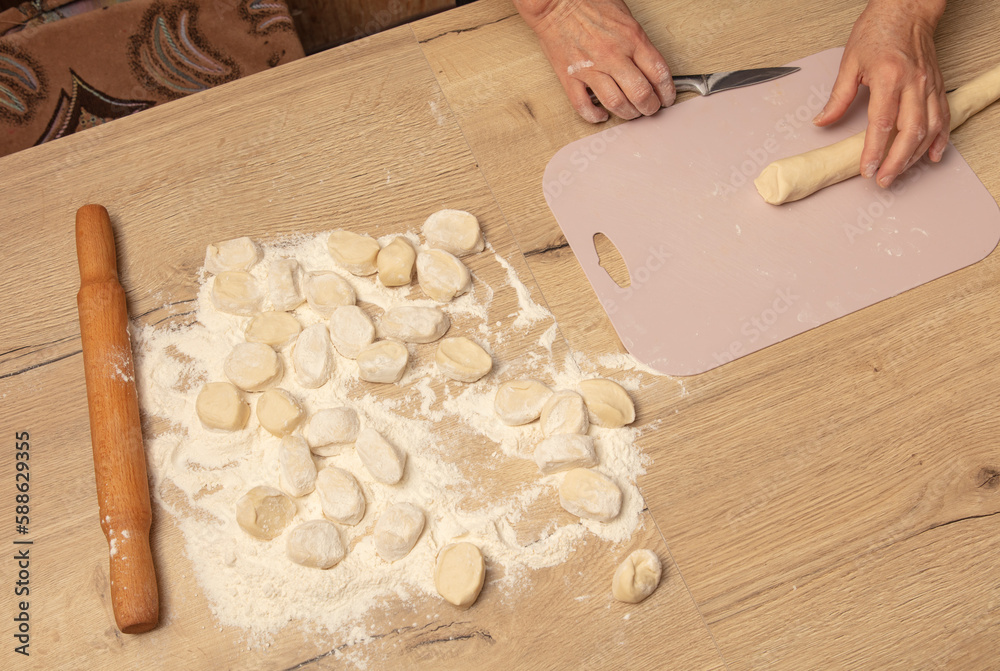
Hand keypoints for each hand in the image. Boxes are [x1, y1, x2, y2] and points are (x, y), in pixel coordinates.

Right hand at [513, 0, 674, 122]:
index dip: (667, 92)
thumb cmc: (589, 3)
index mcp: (632, 38)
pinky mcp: (570, 77)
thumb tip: (650, 66)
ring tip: (630, 113)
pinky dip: (594, 116)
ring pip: (616, 103)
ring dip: (627, 113)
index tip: (666, 98)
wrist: (555, 1)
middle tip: (650, 109)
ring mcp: (591, 68)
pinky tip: (601, 114)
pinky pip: (584, 106)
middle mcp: (613, 55)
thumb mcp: (625, 17)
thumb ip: (639, 42)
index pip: (659, 73)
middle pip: (640, 94)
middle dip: (650, 107)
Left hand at [813, 0, 948, 187]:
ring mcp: (929, 86)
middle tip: (883, 180)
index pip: (882, 123)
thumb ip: (838, 97)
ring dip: (916, 155)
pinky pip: (943, 117)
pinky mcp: (938, 86)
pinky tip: (932, 155)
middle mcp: (913, 83)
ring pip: (930, 128)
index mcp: (889, 78)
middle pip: (910, 132)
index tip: (866, 169)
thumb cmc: (878, 30)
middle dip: (896, 161)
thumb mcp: (850, 62)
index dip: (874, 150)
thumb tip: (822, 121)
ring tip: (900, 172)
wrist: (906, 9)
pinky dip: (939, 138)